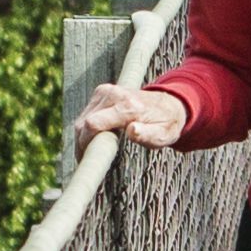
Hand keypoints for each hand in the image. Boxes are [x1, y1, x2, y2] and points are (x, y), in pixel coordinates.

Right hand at [76, 81, 191, 157]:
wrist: (169, 104)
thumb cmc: (165, 124)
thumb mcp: (163, 135)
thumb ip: (148, 135)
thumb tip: (132, 130)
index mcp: (128, 106)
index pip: (93, 124)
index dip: (85, 143)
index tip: (86, 158)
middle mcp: (114, 94)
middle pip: (84, 123)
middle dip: (83, 143)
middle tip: (92, 159)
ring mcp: (106, 91)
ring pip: (82, 119)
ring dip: (84, 137)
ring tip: (95, 150)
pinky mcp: (101, 91)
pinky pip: (86, 114)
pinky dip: (87, 128)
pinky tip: (97, 137)